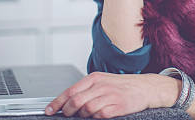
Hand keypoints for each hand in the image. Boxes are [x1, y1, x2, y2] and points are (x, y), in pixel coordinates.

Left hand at [45, 72, 178, 117]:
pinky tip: (97, 116)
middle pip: (76, 101)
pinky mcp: (118, 106)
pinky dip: (95, 118)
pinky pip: (100, 115)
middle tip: (66, 115)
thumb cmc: (123, 85)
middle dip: (67, 111)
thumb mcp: (103, 82)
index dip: (57, 103)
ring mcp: (110, 96)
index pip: (70, 91)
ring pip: (86, 109)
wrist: (145, 87)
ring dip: (82, 116)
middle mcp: (101, 86)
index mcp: (94, 78)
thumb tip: (68, 101)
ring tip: (84, 116)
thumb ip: (86, 90)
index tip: (49, 110)